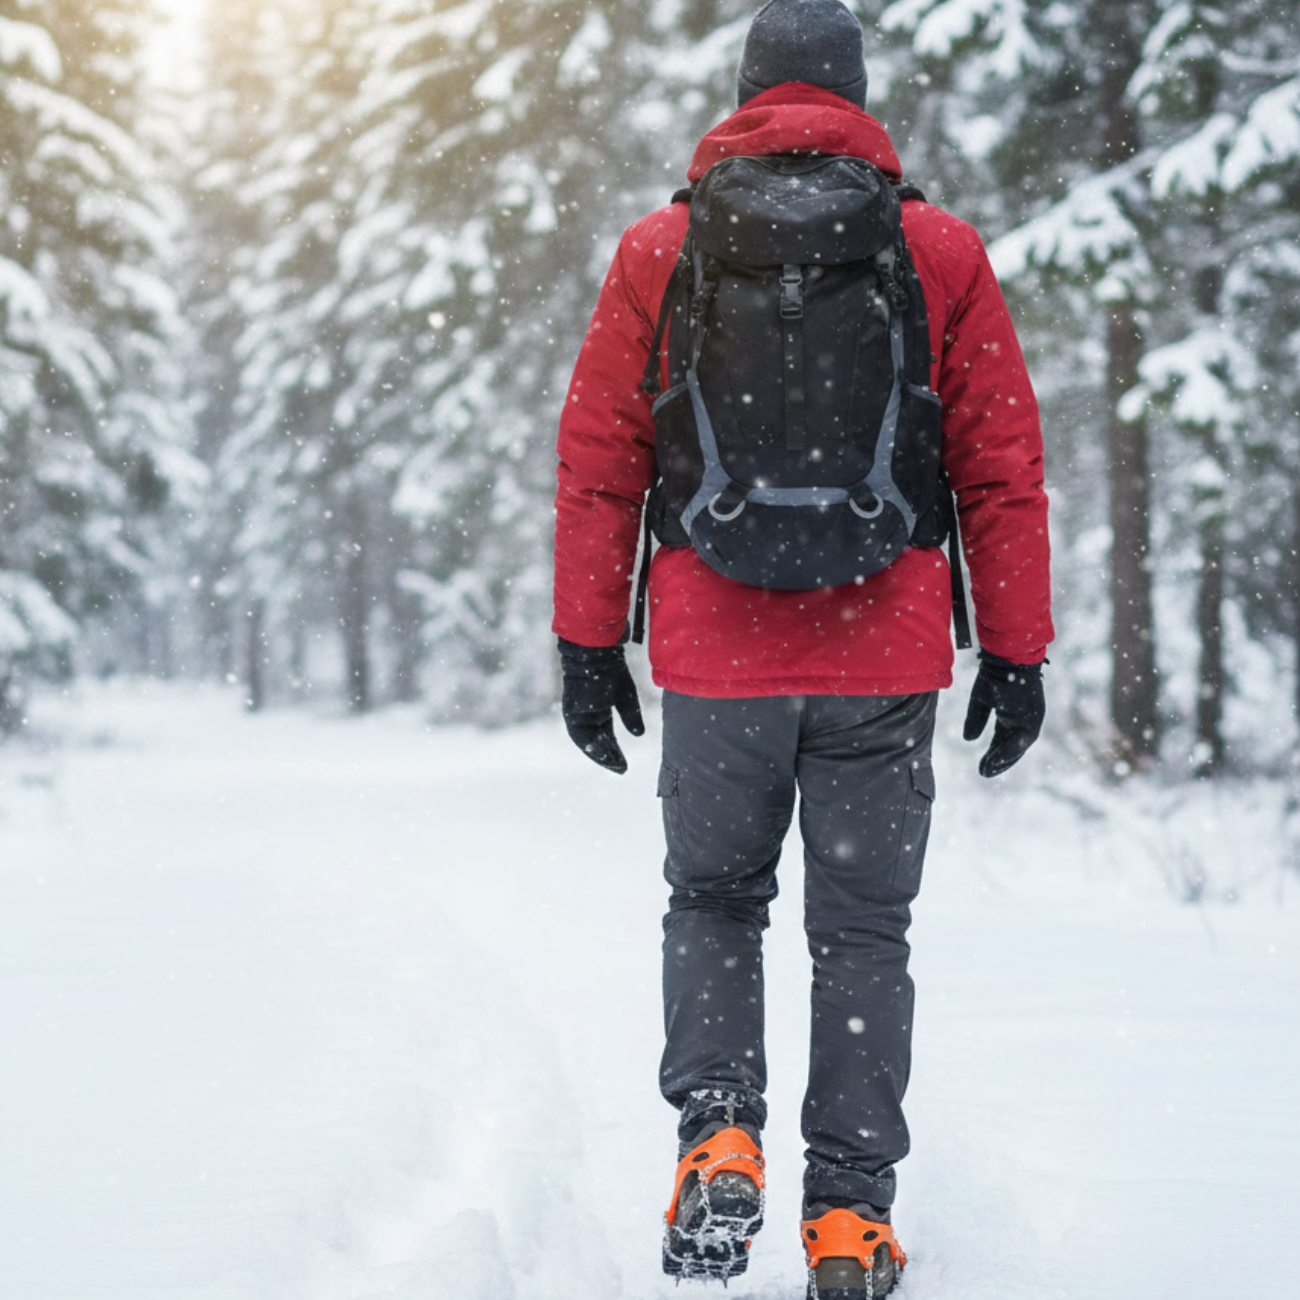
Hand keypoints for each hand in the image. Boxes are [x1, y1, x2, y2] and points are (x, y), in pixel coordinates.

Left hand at [558, 637, 644, 773]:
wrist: (596, 654)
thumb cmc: (612, 671)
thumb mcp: (627, 697)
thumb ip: (631, 717)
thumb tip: (639, 735)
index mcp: (597, 709)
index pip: (604, 735)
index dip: (613, 750)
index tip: (624, 765)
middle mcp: (585, 714)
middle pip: (595, 742)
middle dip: (608, 757)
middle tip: (621, 770)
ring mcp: (576, 714)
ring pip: (586, 742)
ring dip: (600, 755)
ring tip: (615, 766)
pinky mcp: (571, 712)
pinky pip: (580, 735)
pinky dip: (591, 746)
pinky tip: (604, 754)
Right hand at [963, 651, 1044, 777]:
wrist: (1008, 657)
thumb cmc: (995, 673)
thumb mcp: (980, 700)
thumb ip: (976, 720)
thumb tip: (969, 740)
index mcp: (1013, 713)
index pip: (1004, 738)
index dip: (995, 752)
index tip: (984, 766)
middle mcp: (1025, 718)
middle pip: (1012, 746)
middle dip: (999, 761)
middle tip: (985, 773)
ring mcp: (1031, 718)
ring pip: (1017, 747)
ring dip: (1003, 760)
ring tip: (987, 772)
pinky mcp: (1033, 718)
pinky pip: (1020, 741)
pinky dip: (1008, 753)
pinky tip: (995, 761)